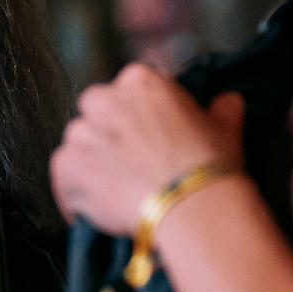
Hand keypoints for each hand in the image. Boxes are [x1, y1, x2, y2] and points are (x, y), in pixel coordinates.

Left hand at [50, 65, 244, 235]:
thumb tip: (229, 102)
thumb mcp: (225, 129)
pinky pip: (63, 178)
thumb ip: (222, 109)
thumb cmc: (208, 167)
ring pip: (79, 146)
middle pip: (97, 115)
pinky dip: (74, 194)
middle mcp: (105, 99)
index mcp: (140, 81)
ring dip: (93, 166)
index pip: (128, 94)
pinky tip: (97, 210)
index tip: (145, 141)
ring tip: (117, 193)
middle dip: (109, 138)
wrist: (190, 204)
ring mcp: (82, 132)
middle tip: (130, 166)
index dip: (137, 120)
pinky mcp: (67, 166)